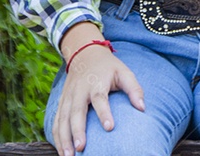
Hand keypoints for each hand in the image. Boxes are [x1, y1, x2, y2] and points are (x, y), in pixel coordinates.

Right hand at [54, 23, 144, 155]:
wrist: (84, 54)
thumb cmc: (108, 67)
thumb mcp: (124, 72)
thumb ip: (134, 89)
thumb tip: (142, 108)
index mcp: (96, 82)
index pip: (99, 98)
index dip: (104, 112)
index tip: (109, 127)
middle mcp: (79, 90)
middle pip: (77, 111)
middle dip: (77, 130)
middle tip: (80, 148)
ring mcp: (68, 97)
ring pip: (63, 118)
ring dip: (64, 138)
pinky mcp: (62, 102)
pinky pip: (56, 121)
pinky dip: (56, 136)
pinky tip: (61, 151)